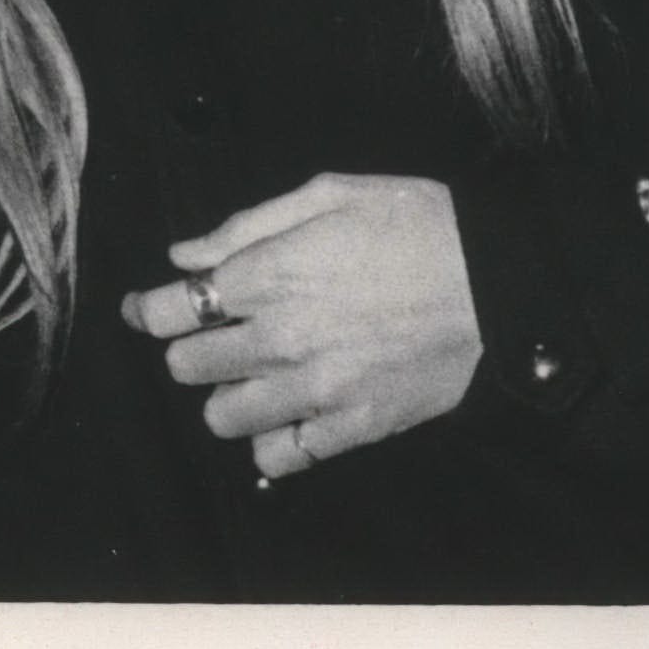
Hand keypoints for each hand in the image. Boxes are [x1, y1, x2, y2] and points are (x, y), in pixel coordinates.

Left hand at [124, 173, 484, 478]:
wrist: (498, 280)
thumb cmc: (415, 223)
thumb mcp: (328, 194)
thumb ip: (246, 226)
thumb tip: (185, 253)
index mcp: (270, 276)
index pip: (173, 310)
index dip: (152, 309)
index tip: (151, 309)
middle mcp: (282, 339)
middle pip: (188, 366)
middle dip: (190, 347)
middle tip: (214, 333)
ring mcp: (318, 390)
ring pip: (223, 418)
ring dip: (226, 395)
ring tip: (251, 374)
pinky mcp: (356, 427)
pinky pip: (284, 455)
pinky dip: (272, 440)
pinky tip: (284, 415)